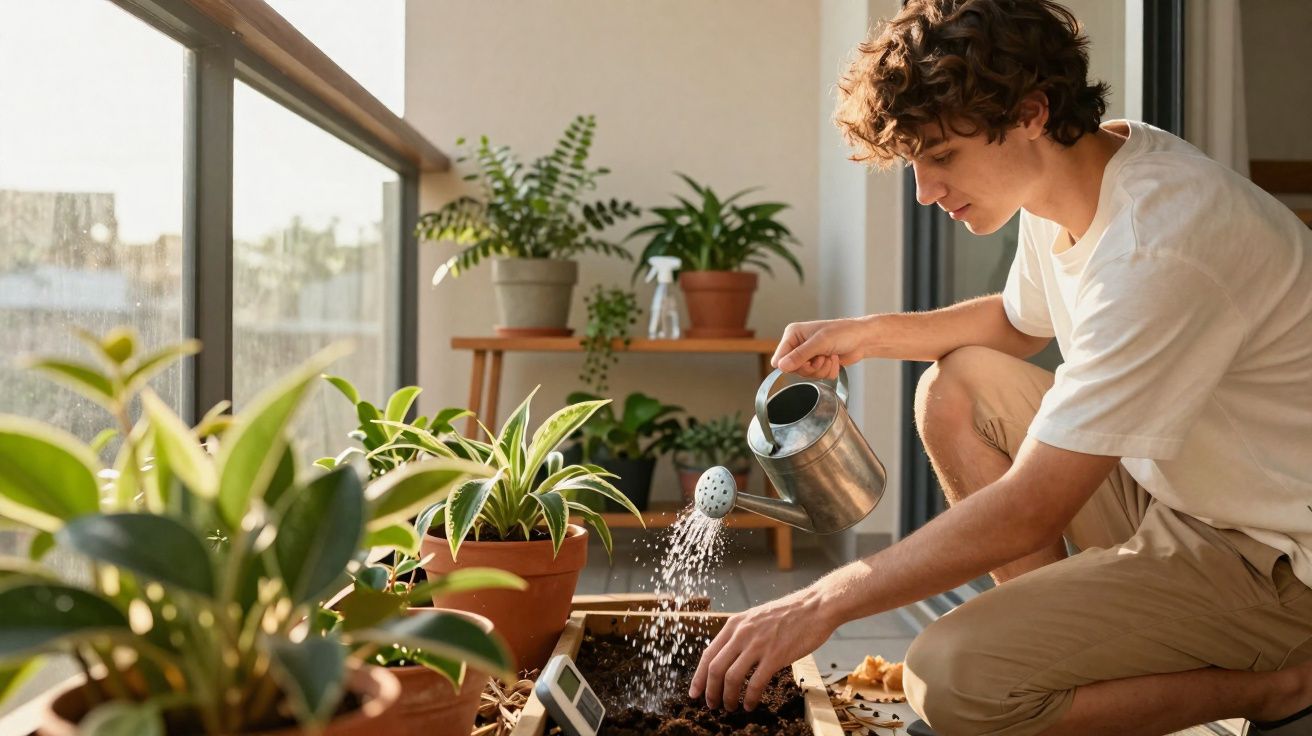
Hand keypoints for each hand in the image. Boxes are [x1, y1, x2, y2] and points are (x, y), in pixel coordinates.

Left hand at [689, 588, 833, 710]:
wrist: (815, 606)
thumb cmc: (790, 613)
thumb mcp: (756, 618)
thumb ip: (742, 634)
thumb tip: (729, 657)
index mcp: (735, 624)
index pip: (708, 654)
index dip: (698, 677)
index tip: (694, 692)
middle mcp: (742, 633)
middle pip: (714, 668)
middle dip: (710, 691)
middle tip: (711, 705)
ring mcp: (757, 645)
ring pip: (731, 678)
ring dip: (727, 697)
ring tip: (730, 707)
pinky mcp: (775, 656)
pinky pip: (755, 683)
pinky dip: (749, 698)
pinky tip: (749, 705)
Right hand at [771, 317, 870, 379]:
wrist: (862, 339)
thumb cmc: (843, 333)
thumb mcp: (820, 342)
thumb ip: (800, 355)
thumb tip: (781, 367)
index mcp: (793, 335)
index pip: (779, 359)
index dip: (792, 365)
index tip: (807, 361)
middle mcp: (798, 345)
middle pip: (793, 370)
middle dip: (812, 367)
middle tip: (823, 357)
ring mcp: (808, 356)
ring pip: (807, 375)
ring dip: (822, 369)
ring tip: (830, 357)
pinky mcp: (818, 364)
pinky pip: (818, 377)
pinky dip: (828, 371)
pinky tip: (834, 360)